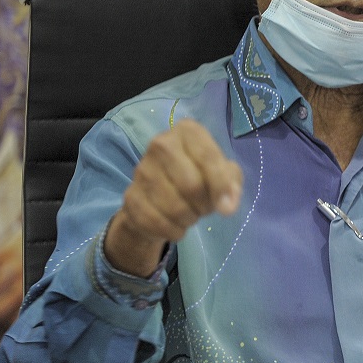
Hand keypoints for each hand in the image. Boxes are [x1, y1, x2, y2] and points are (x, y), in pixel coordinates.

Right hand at [105, 120, 241, 276]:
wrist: (159, 195)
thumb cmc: (199, 177)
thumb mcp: (223, 174)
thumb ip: (232, 184)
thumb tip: (227, 205)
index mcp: (188, 131)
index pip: (208, 158)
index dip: (221, 186)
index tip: (228, 208)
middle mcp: (161, 144)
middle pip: (191, 185)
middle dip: (205, 205)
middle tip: (205, 207)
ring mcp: (142, 170)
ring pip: (175, 207)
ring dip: (189, 219)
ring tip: (190, 213)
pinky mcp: (130, 196)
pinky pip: (157, 222)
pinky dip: (173, 230)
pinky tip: (175, 225)